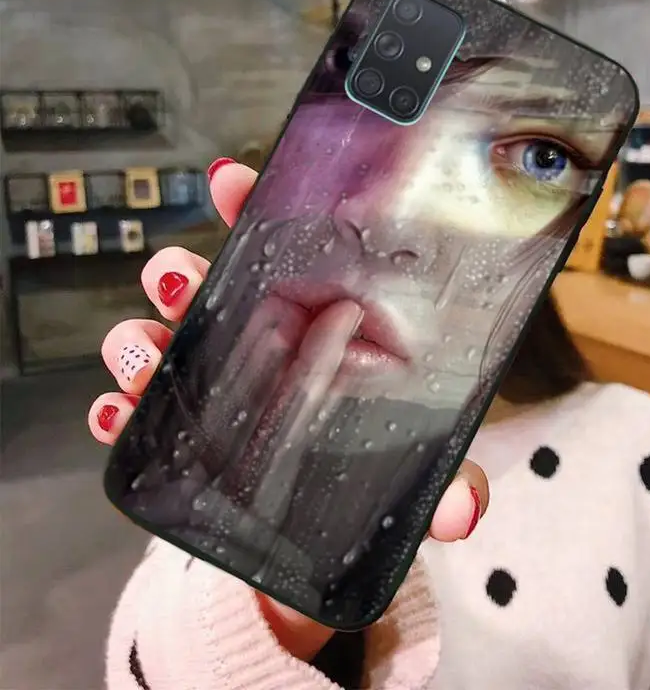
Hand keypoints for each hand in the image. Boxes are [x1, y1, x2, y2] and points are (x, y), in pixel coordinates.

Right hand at [88, 158, 489, 662]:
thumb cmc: (380, 481)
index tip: (230, 183)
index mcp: (321, 328)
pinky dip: (119, 408)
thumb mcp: (424, 472)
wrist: (330, 540)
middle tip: (178, 280)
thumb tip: (461, 510)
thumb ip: (449, 484)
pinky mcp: (188, 437)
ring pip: (167, 342)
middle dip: (180, 273)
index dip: (252, 211)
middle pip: (211, 290)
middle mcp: (268, 348)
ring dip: (143, 335)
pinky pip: (143, 412)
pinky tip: (115, 414)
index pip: (285, 255)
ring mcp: (225, 390)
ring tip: (146, 349)